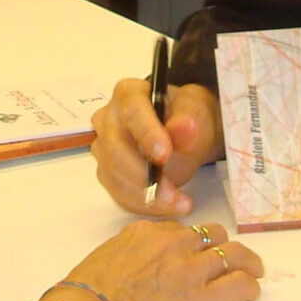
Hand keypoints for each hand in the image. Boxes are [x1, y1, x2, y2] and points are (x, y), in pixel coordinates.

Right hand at [61, 219, 262, 300]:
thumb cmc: (92, 288)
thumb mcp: (112, 250)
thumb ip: (136, 247)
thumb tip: (148, 254)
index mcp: (151, 231)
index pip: (185, 229)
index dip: (197, 241)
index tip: (200, 251)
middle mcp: (175, 244)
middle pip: (214, 234)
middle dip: (224, 244)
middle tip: (232, 256)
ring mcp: (190, 270)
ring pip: (233, 253)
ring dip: (247, 262)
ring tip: (254, 270)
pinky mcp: (200, 299)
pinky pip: (237, 284)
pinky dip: (249, 285)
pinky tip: (251, 291)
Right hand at [91, 78, 222, 214]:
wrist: (186, 136)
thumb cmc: (189, 118)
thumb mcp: (197, 113)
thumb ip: (190, 120)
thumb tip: (184, 128)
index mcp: (128, 93)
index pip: (131, 112)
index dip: (146, 134)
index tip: (164, 155)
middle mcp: (108, 118)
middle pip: (114, 148)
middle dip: (144, 176)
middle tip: (174, 193)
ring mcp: (103, 147)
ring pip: (113, 176)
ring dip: (145, 197)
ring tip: (179, 203)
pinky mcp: (107, 172)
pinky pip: (118, 194)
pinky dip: (143, 206)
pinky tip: (167, 206)